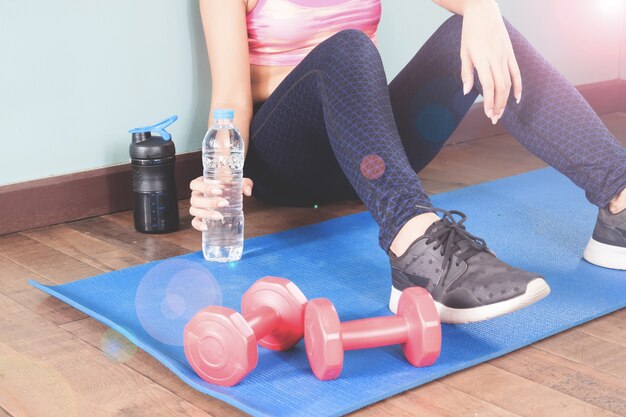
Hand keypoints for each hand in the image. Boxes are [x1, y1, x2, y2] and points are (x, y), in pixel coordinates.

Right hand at [189, 176, 253, 230]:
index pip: (195, 184)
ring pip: (194, 210)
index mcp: (201, 183)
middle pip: (195, 199)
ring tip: (219, 216)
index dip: (205, 188)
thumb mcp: (237, 182)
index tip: (219, 191)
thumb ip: (245, 183)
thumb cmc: (229, 186)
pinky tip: (207, 227)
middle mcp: (196, 195)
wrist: (230, 196)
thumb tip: (247, 191)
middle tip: (224, 203)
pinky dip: (198, 225)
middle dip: (210, 202)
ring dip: (206, 214)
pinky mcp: (199, 217)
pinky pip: (194, 222)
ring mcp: (197, 207)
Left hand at [460, 0, 521, 124]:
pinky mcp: (510, 53)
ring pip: (508, 82)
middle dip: (498, 105)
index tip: (487, 114)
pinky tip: (516, 99)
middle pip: (500, 87)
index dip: (489, 102)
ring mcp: (505, 56)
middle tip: (494, 118)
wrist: (483, 13)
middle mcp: (496, 58)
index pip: (488, 86)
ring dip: (505, 100)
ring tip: (500, 112)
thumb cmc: (470, 33)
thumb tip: (467, 91)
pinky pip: (516, 73)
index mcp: (482, 59)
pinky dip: (518, 86)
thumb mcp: (463, 52)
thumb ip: (466, 73)